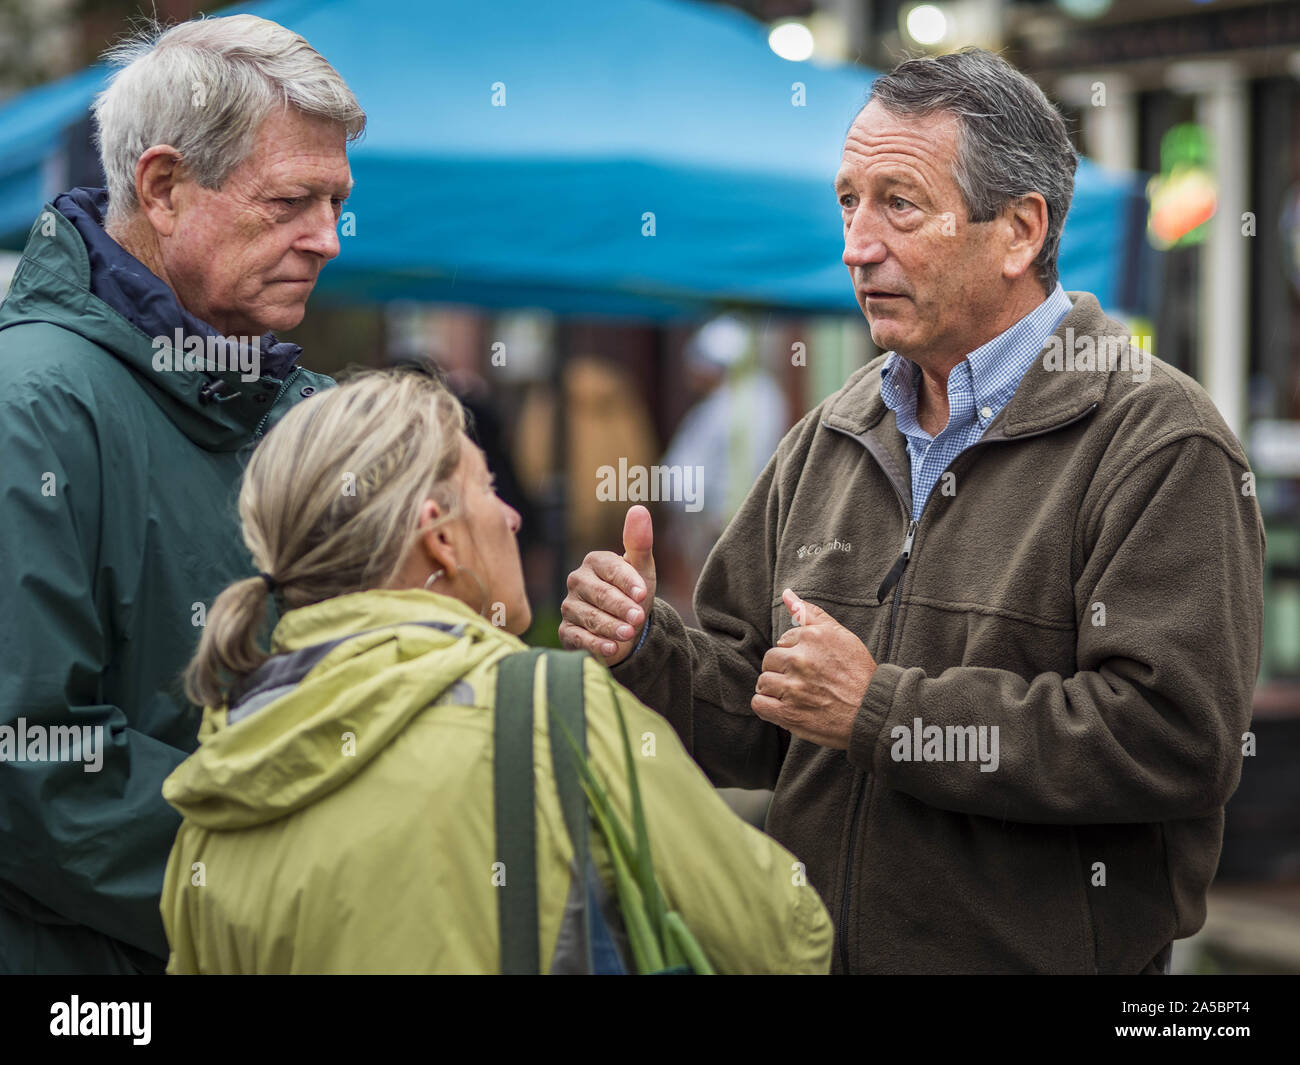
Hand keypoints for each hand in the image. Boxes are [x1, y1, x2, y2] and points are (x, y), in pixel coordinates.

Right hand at [559, 505, 656, 665]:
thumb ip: (639, 542)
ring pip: (589, 616)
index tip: (642, 593)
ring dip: (611, 626)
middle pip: (599, 594)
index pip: (610, 568)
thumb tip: (639, 509)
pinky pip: (577, 637)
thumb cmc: (634, 594)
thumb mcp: (642, 570)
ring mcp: (570, 607)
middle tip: (639, 618)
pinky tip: (612, 649)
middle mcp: (578, 581)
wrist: (628, 629)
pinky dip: (595, 644)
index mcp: (595, 562)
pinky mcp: (566, 631)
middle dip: (620, 606)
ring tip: (629, 634)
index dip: (626, 581)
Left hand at [751, 589, 877, 749]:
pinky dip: (767, 707)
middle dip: (781, 670)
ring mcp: (792, 688)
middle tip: (800, 681)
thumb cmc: (859, 673)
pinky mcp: (788, 714)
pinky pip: (759, 704)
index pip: (783, 642)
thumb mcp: (839, 635)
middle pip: (769, 661)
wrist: (873, 711)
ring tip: (793, 695)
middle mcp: (799, 660)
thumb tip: (786, 593)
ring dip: (774, 689)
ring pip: (763, 682)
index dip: (795, 655)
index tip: (809, 666)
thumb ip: (810, 613)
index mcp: (811, 638)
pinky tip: (782, 707)